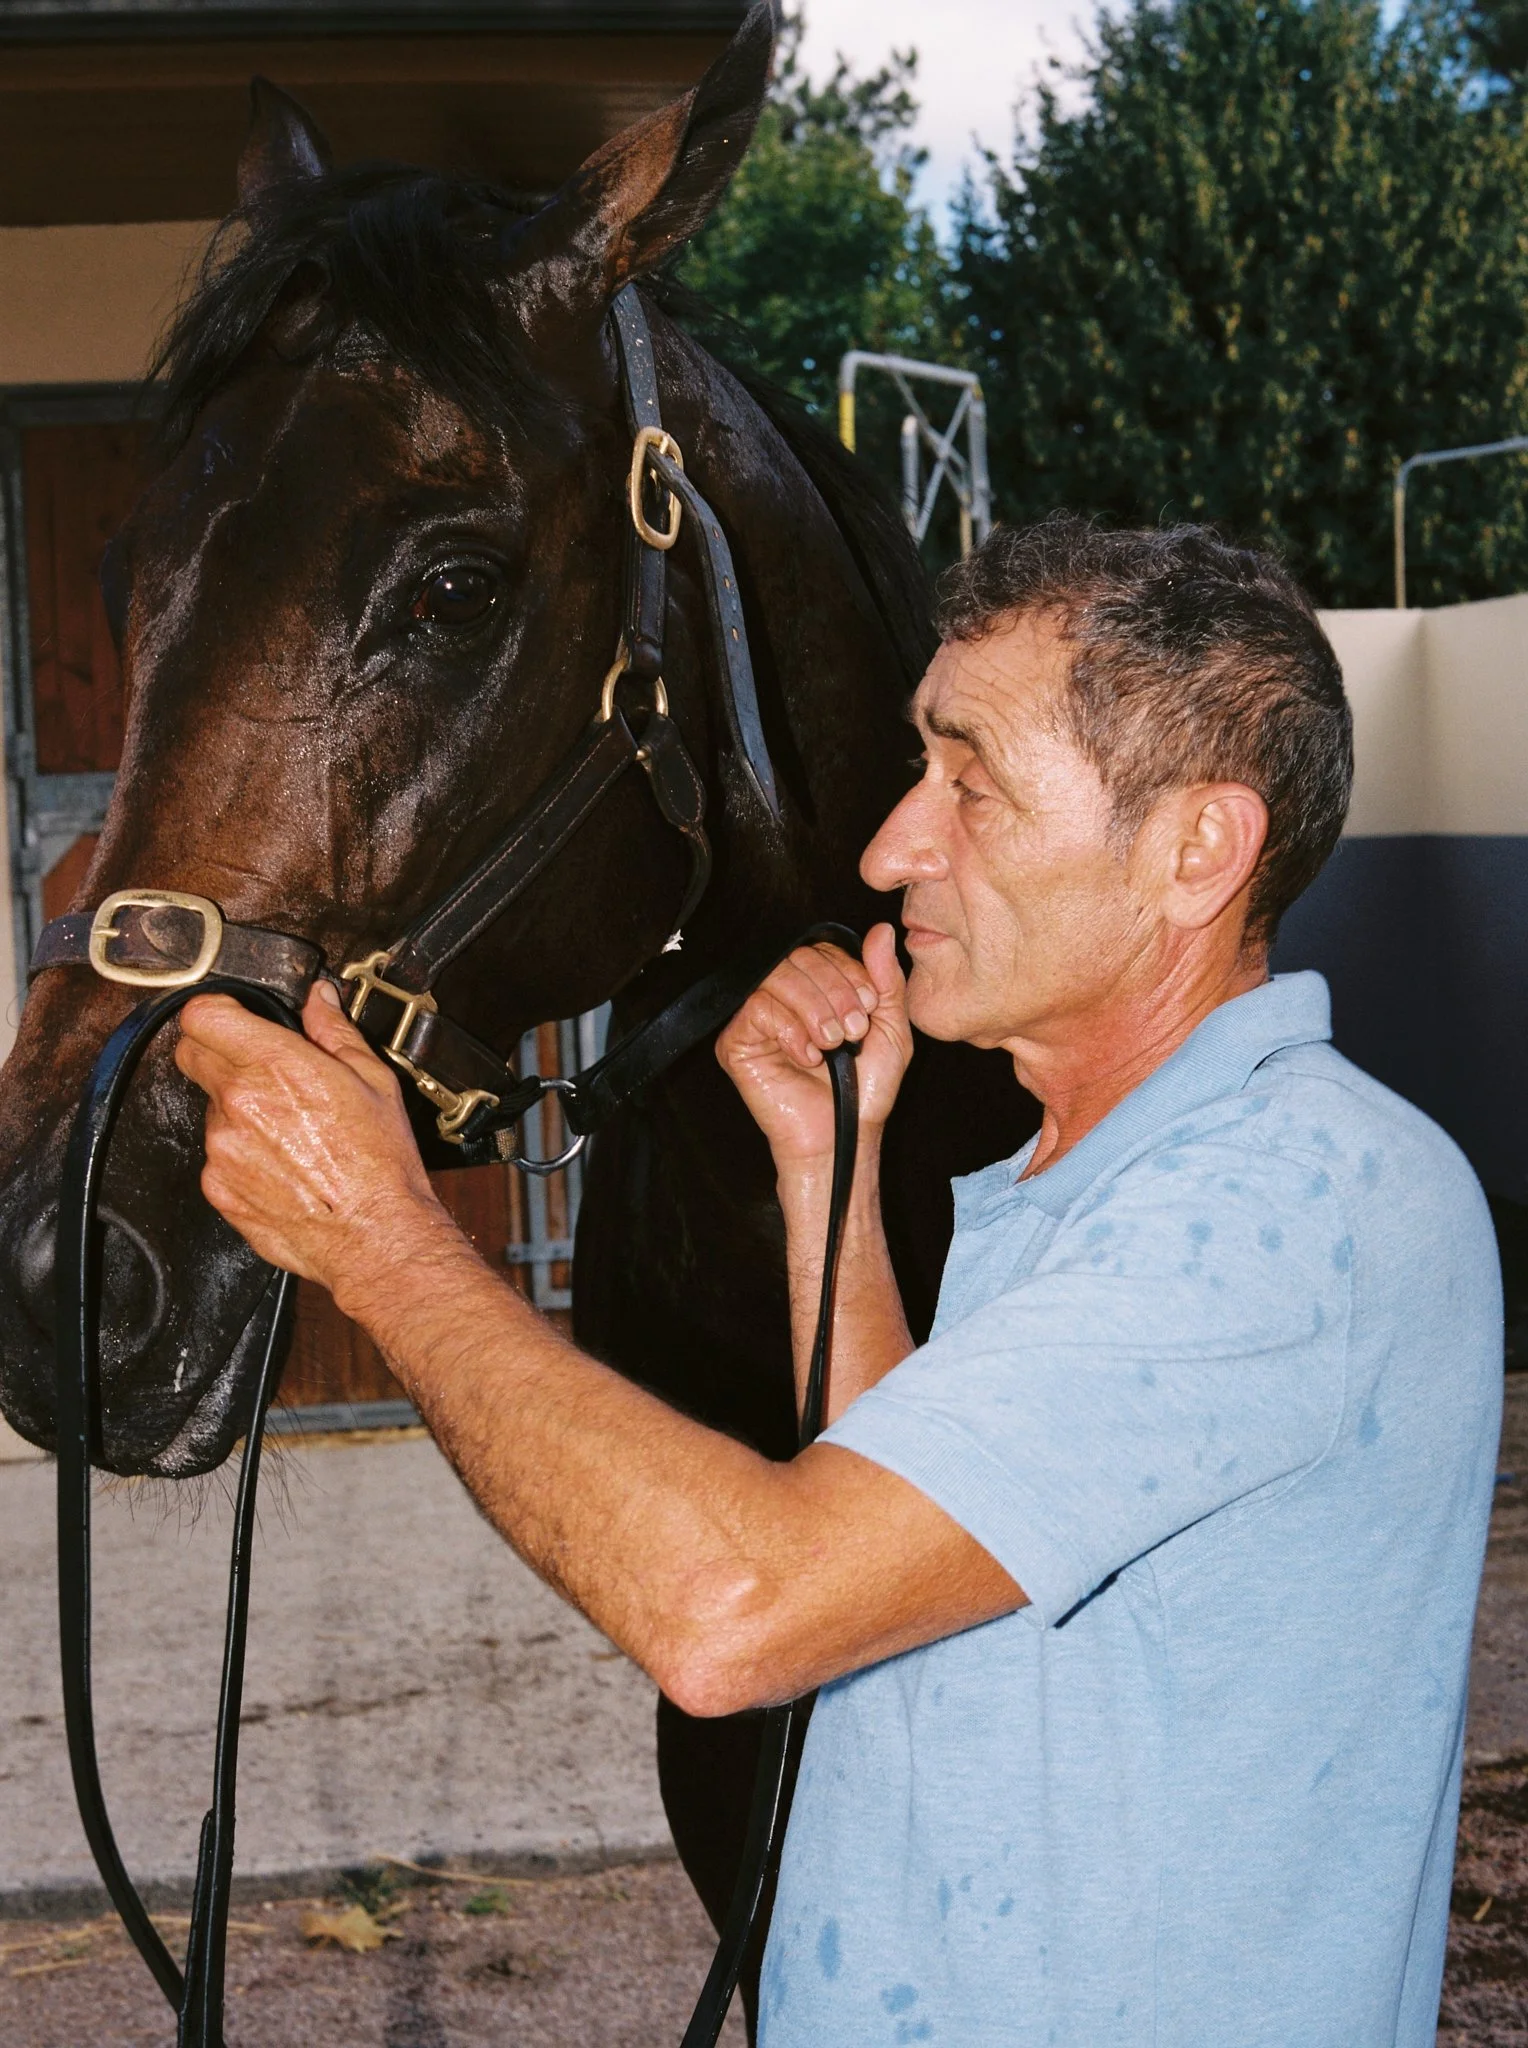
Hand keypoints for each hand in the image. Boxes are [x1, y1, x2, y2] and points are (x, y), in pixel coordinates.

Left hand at [173, 979, 457, 1310]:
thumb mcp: (374, 1080)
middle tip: (262, 1070)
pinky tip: (282, 1166)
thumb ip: (334, 1032)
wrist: (374, 1237)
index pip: (201, 1017)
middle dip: (219, 1053)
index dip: (214, 1011)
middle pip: (192, 1056)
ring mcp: (221, 1149)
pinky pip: (217, 1156)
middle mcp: (238, 1103)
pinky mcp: (217, 1188)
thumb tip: (318, 1000)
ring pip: (210, 1110)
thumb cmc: (381, 1164)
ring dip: (237, 1111)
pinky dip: (241, 1154)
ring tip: (289, 1134)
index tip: (231, 1017)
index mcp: (276, 1066)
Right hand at [716, 924, 911, 1167]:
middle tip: (852, 1031)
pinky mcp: (735, 1041)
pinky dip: (790, 1030)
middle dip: (834, 992)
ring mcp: (755, 1017)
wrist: (844, 1134)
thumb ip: (886, 979)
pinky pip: (757, 1008)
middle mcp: (783, 996)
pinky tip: (808, 1057)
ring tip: (832, 1045)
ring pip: (777, 977)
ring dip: (814, 1011)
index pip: (822, 950)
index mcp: (817, 988)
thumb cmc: (865, 1087)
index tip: (868, 1008)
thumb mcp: (890, 1027)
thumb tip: (880, 930)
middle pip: (798, 958)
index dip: (848, 971)